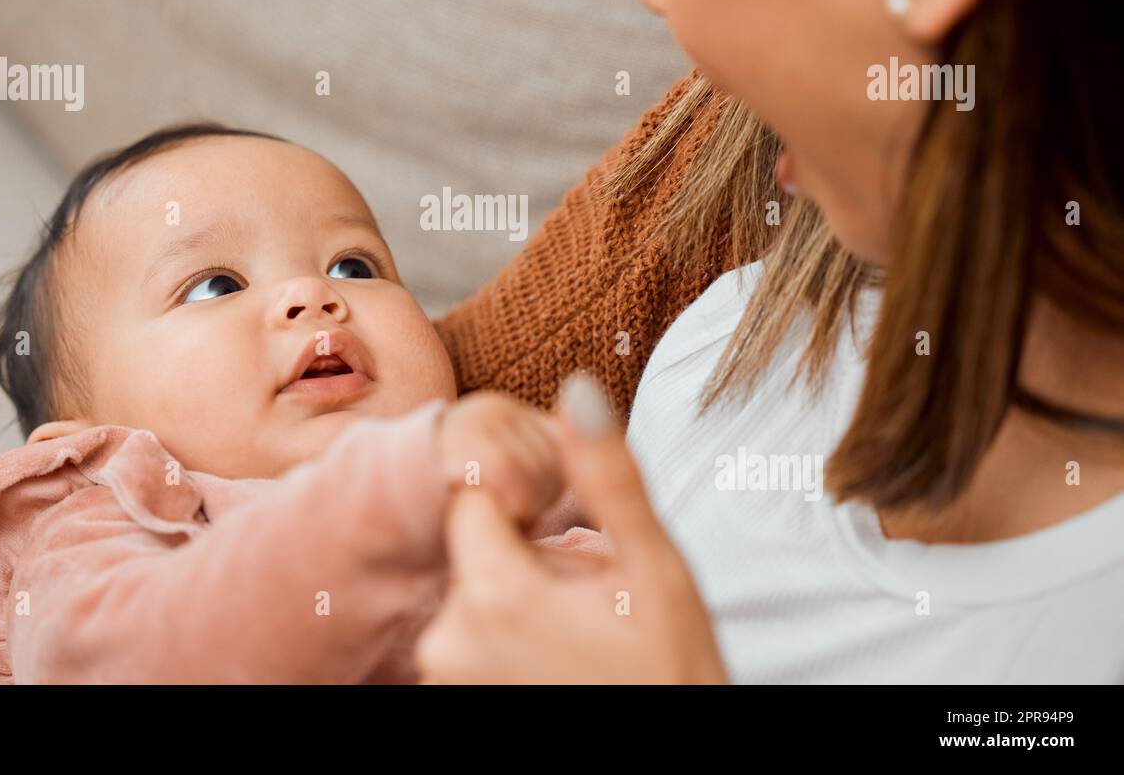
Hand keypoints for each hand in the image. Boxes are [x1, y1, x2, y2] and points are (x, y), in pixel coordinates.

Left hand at [417, 373, 728, 683]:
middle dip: (527, 552)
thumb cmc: (672, 674)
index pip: (475, 493)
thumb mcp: (654, 570)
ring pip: (475, 590)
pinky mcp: (455, 698)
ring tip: (581, 632)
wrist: (677, 760)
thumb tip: (575, 389)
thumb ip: (608, 477)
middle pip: (474, 545)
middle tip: (590, 595)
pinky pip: (471, 639)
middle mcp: (451, 640)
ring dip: (518, 595)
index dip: (523, 497)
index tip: (569, 533)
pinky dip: (507, 636)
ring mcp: (447, 678)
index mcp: (496, 593)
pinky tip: (561, 657)